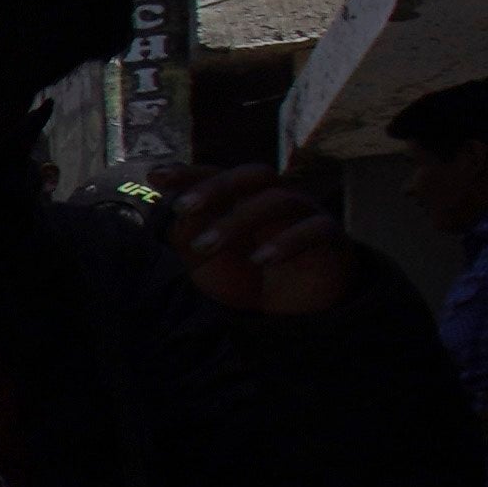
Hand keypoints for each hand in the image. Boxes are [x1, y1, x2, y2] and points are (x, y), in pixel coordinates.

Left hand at [164, 164, 355, 316]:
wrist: (287, 313)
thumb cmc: (243, 277)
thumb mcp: (205, 260)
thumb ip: (189, 233)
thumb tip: (173, 205)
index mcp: (245, 199)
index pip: (221, 175)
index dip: (191, 172)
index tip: (156, 177)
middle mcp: (276, 198)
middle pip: (254, 175)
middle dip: (216, 187)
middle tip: (182, 208)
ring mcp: (306, 214)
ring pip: (279, 199)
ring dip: (238, 221)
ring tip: (206, 248)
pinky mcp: (331, 238)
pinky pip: (315, 229)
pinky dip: (287, 242)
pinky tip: (261, 260)